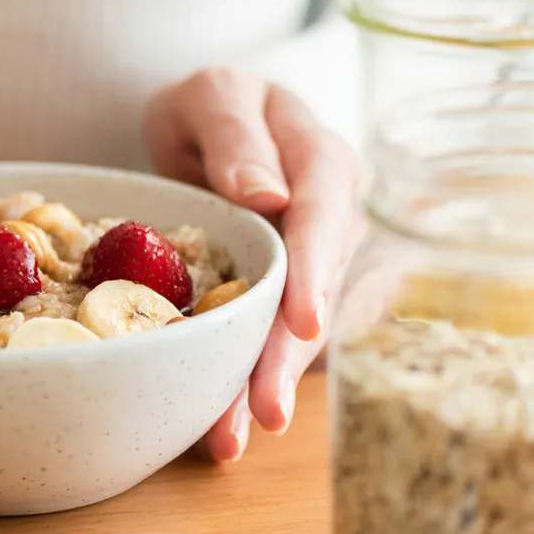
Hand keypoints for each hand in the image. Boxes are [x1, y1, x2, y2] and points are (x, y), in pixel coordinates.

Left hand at [143, 68, 359, 460]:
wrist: (205, 124)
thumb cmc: (212, 104)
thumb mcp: (213, 94)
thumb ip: (235, 133)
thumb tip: (269, 194)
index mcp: (320, 162)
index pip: (324, 219)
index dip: (315, 272)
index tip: (303, 322)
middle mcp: (327, 219)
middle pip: (315, 291)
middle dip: (289, 355)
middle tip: (266, 411)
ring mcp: (308, 262)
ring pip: (293, 329)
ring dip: (263, 383)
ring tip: (230, 440)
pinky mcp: (281, 294)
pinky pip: (267, 338)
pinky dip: (243, 379)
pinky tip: (220, 425)